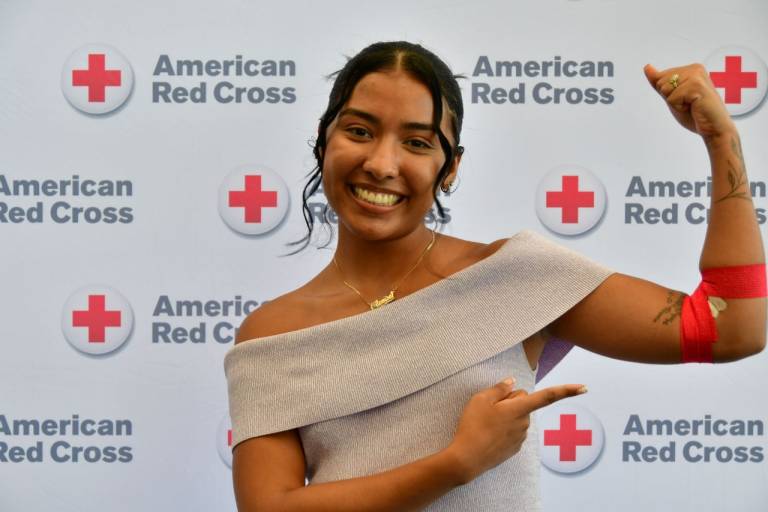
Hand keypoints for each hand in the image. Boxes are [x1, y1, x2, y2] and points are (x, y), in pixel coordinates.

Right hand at [447, 379, 586, 482]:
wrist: (467, 458)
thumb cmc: (473, 426)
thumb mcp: (480, 399)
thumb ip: (499, 388)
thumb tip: (512, 383)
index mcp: (519, 408)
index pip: (548, 396)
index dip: (567, 390)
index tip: (585, 388)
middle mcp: (525, 423)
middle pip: (523, 402)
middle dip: (511, 400)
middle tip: (489, 407)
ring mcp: (521, 437)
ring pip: (518, 417)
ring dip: (506, 415)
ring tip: (485, 423)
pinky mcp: (515, 448)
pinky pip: (513, 430)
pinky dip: (503, 429)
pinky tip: (488, 434)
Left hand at [643, 63, 736, 142]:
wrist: (714, 129)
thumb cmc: (696, 114)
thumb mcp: (673, 97)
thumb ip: (660, 82)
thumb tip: (647, 67)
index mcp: (690, 69)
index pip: (660, 78)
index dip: (668, 94)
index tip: (685, 99)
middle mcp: (695, 69)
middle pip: (660, 82)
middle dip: (670, 98)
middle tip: (689, 104)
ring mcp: (696, 76)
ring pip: (665, 89)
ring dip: (675, 103)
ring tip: (692, 106)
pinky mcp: (696, 86)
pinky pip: (671, 98)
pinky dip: (679, 108)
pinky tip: (694, 108)